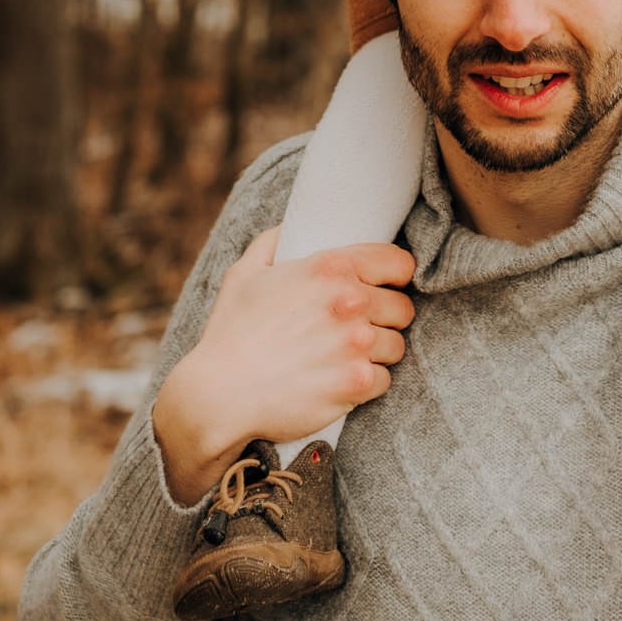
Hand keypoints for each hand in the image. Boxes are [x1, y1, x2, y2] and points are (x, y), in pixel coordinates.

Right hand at [153, 230, 415, 504]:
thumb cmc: (231, 333)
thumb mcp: (245, 274)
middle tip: (362, 327)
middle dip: (386, 318)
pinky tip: (341, 381)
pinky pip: (383, 380)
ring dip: (377, 352)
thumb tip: (292, 226)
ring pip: (395, 346)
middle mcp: (349, 302)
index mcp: (330, 268)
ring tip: (348, 356)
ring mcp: (356, 344)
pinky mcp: (357, 382)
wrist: (219, 394)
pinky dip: (366, 383)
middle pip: (402, 308)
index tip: (388, 286)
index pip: (398, 262)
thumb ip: (274, 243)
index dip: (395, 276)